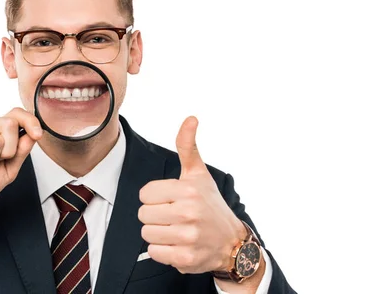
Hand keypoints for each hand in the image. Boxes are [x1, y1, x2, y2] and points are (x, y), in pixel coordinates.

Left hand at [138, 116, 245, 273]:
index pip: (144, 194)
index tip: (171, 200)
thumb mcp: (198, 174)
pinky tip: (178, 244)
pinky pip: (154, 252)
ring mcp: (187, 237)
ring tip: (176, 230)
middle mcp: (188, 213)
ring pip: (146, 233)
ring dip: (158, 233)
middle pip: (143, 214)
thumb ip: (187, 146)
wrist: (232, 243)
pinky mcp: (185, 258)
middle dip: (155, 215)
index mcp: (187, 190)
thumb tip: (191, 118)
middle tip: (174, 216)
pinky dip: (163, 251)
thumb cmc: (210, 204)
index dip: (155, 197)